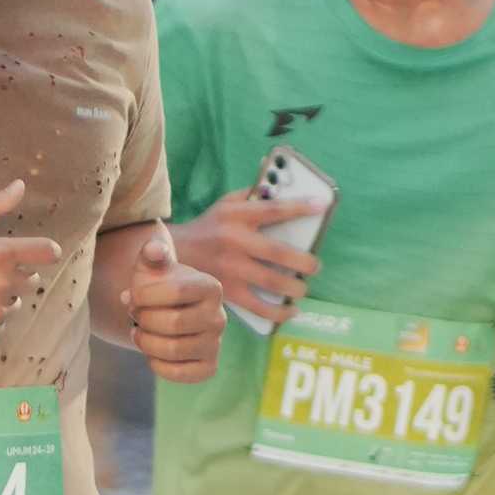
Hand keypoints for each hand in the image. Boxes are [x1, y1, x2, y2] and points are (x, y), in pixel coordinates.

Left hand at [121, 228, 226, 383]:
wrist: (162, 312)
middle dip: (143, 320)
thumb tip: (154, 249)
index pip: (176, 292)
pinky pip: (179, 374)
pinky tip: (151, 352)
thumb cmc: (156, 286)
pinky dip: (157, 364)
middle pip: (173, 324)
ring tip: (139, 332)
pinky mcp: (209, 367)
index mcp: (211, 286)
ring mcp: (216, 343)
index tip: (130, 296)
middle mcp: (219, 316)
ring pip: (173, 350)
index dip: (144, 296)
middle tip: (135, 316)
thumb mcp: (151, 266)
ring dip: (145, 343)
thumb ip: (152, 253)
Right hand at [174, 190, 321, 322]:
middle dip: (305, 261)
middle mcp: (235, 241)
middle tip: (315, 266)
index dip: (300, 207)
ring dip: (295, 288)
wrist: (172, 253)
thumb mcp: (226, 204)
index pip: (274, 209)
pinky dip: (278, 313)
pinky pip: (258, 306)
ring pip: (272, 282)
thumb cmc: (209, 226)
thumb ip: (252, 194)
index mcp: (237, 215)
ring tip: (302, 288)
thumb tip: (278, 181)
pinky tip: (291, 311)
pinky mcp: (227, 291)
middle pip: (279, 252)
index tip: (322, 205)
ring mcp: (231, 269)